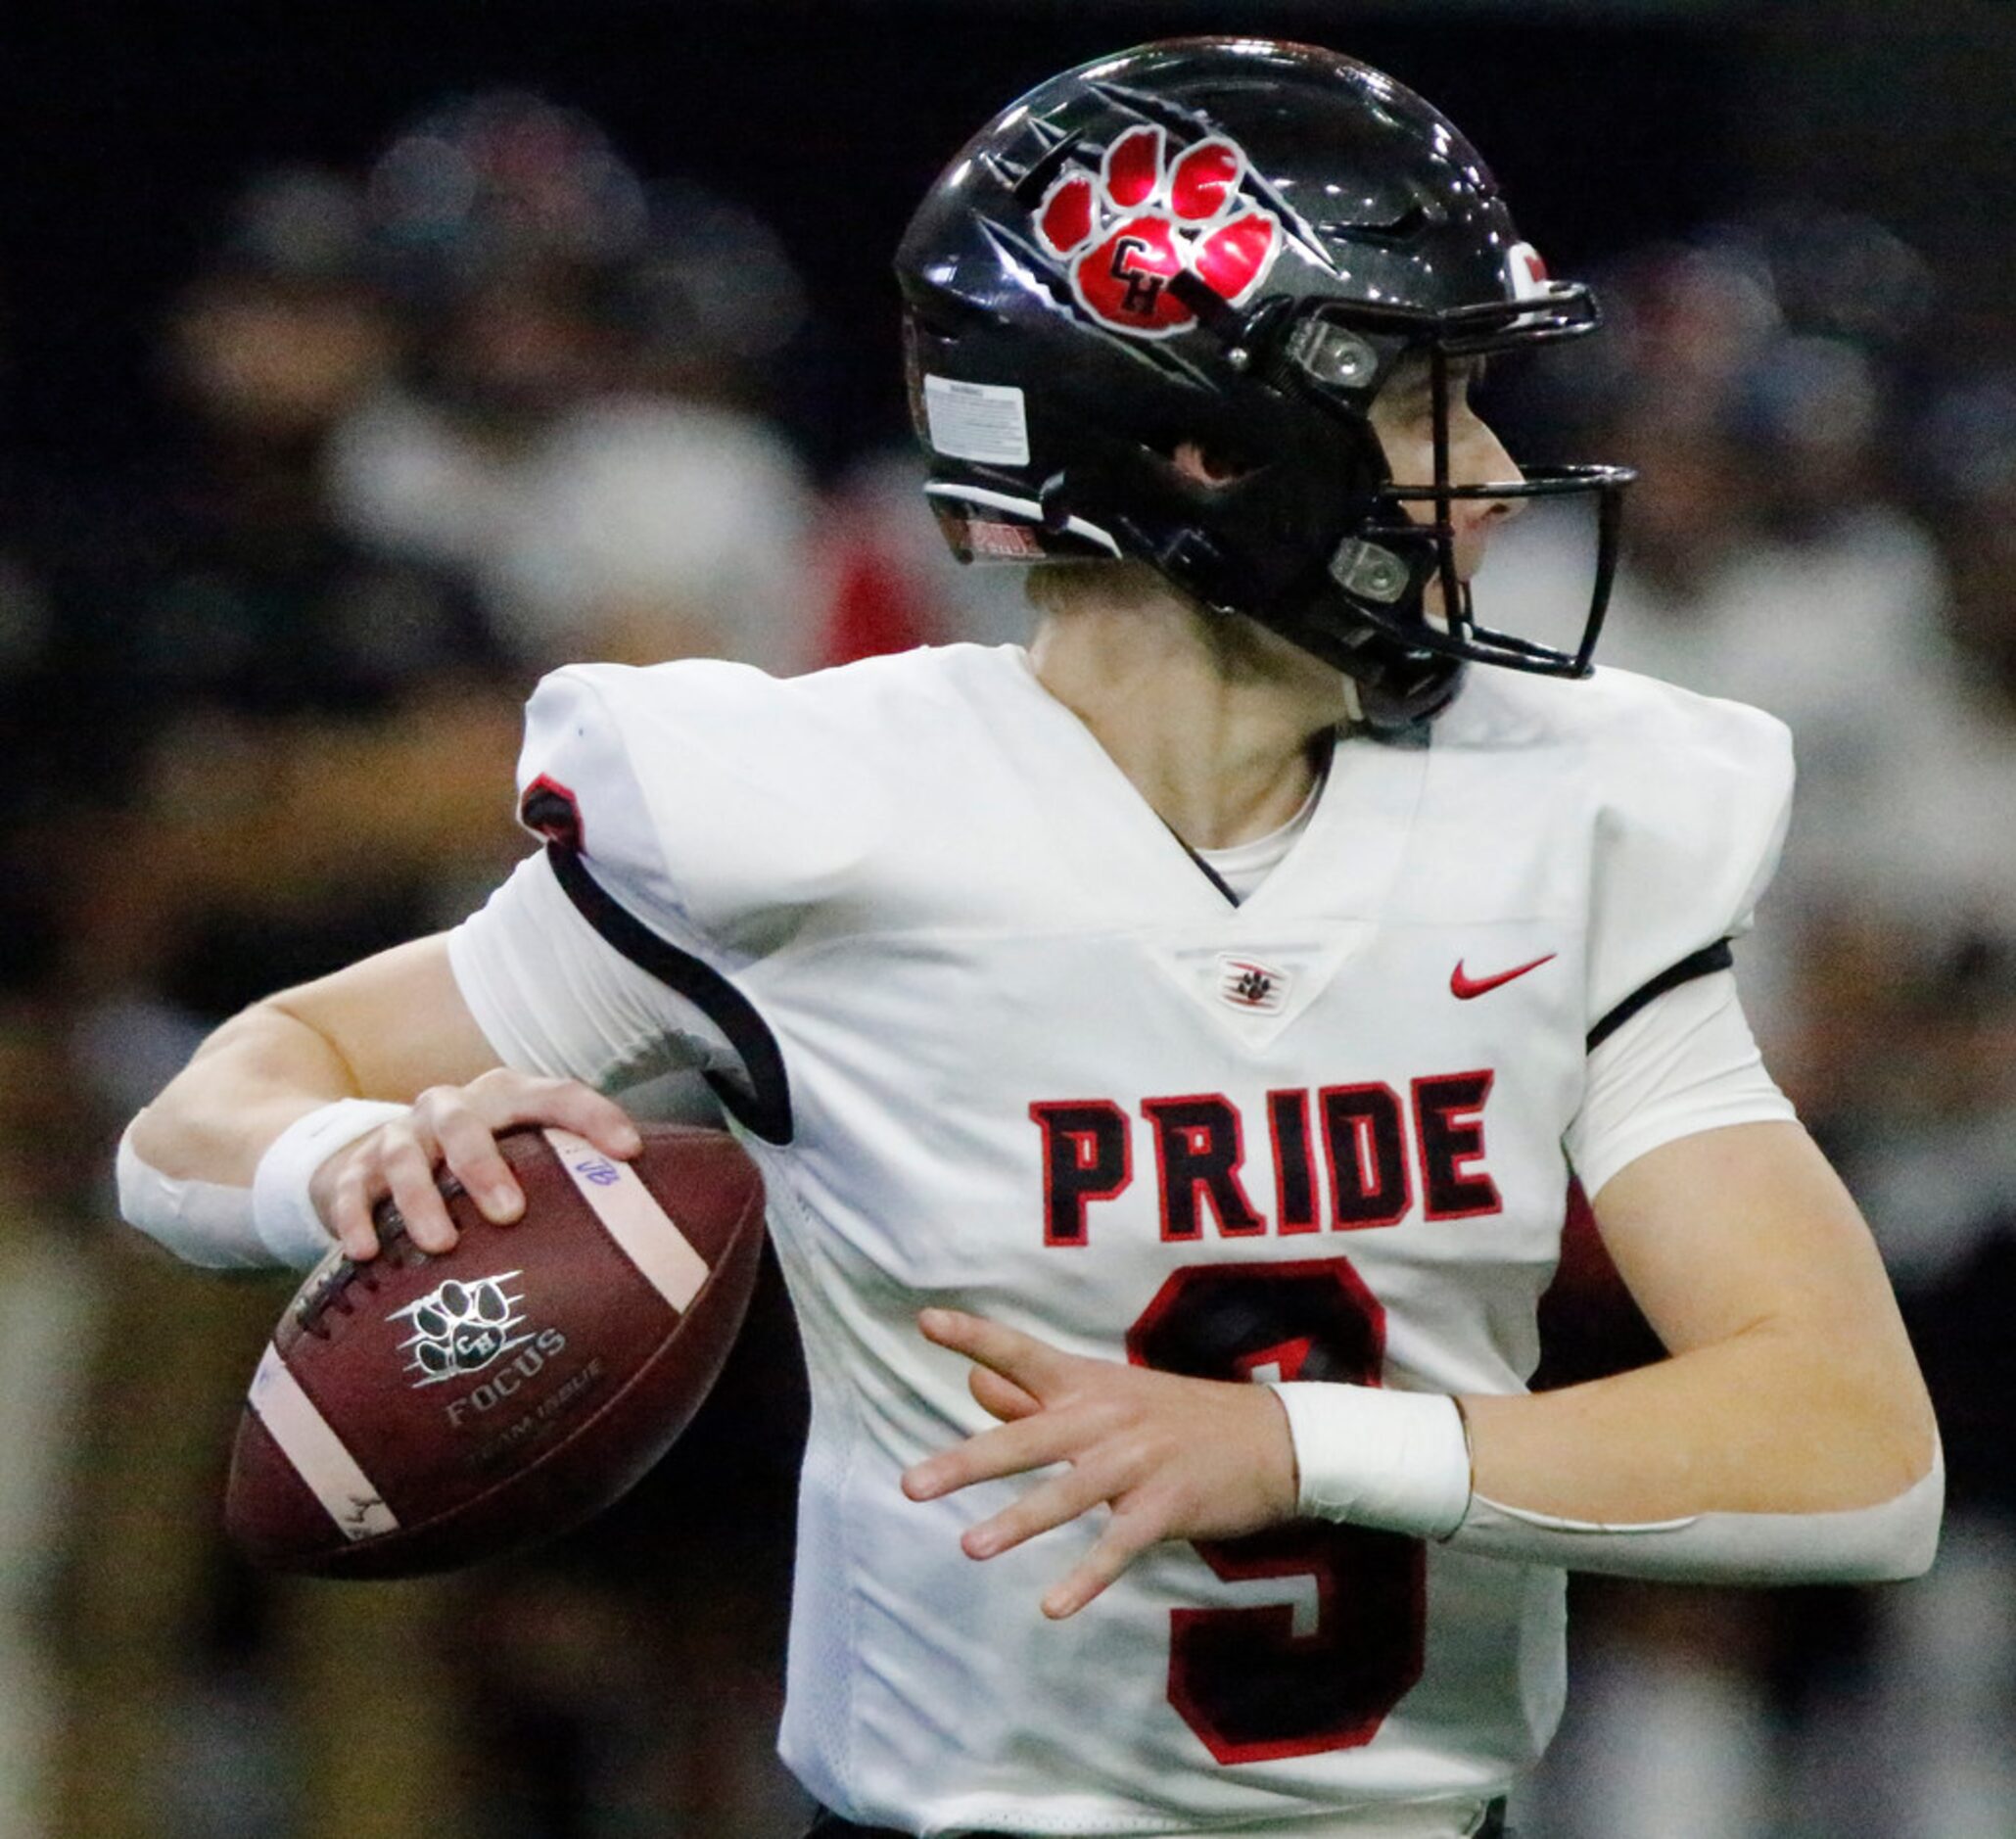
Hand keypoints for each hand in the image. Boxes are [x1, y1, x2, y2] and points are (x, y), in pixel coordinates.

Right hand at [311, 1069, 641, 1260]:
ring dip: (421, 1199)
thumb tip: (654, 1239)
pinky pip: (349, 1189)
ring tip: (442, 1245)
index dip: (594, 1116)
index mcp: (505, 1099)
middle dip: (485, 1165)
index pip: (556, 1095)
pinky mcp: (353, 1171)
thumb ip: (570, 1184)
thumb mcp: (520, 1161)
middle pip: (466, 1121)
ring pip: (405, 1154)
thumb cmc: (475, 1167)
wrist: (373, 1155)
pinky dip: (356, 1218)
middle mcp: (451, 1110)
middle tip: (510, 1213)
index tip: (631, 1151)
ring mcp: (400, 1137)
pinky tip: (366, 1252)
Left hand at [900, 1308, 1299, 1618]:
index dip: (974, 1337)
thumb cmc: (1177, 1417)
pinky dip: (1087, 1577)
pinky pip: (1119, 1546)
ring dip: (1018, 1522)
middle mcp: (1105, 1417)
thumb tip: (972, 1385)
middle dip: (967, 1463)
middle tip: (911, 1486)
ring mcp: (1137, 1462)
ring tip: (969, 1547)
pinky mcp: (1167, 1506)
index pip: (1021, 1353)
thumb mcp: (1109, 1396)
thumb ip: (1035, 1397)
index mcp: (1086, 1384)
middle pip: (1027, 1438)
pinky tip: (1053, 1606)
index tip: (926, 1321)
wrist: (1273, 1440)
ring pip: (1067, 1494)